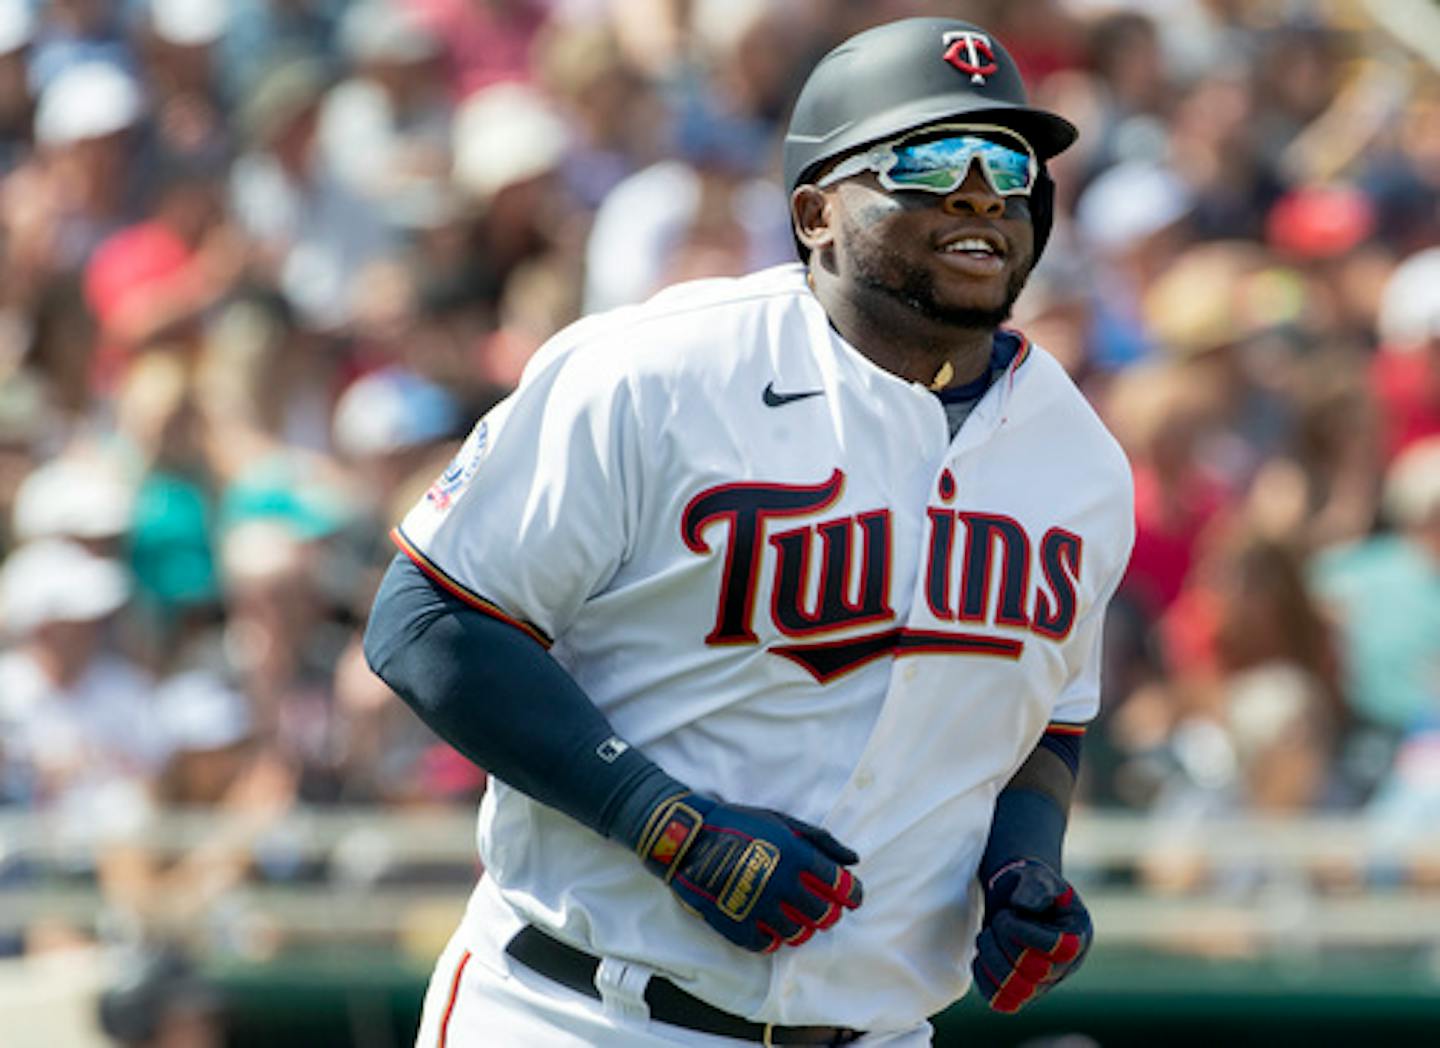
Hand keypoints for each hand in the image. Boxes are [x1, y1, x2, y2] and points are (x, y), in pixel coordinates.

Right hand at [636, 793, 862, 952]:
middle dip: (829, 914)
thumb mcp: (781, 821)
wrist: (688, 839)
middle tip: (825, 910)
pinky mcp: (736, 923)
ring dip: (803, 928)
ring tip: (797, 918)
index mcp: (794, 855)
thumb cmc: (738, 825)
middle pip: (822, 914)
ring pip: (797, 933)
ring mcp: (758, 906)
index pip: (838, 885)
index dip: (852, 894)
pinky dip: (773, 939)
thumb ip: (820, 840)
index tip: (853, 897)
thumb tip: (853, 859)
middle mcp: (780, 883)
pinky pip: (765, 945)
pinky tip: (771, 928)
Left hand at [971, 858, 1091, 1012]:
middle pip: (1035, 971)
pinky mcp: (1019, 993)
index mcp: (1077, 936)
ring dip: (992, 959)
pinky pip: (1001, 1001)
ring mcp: (1042, 984)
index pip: (1058, 949)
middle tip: (997, 919)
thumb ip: (1034, 886)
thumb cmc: (1028, 885)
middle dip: (1006, 942)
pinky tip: (981, 953)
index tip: (1009, 912)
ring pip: (1018, 991)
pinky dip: (984, 978)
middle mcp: (1064, 966)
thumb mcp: (1036, 875)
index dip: (1027, 932)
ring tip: (986, 935)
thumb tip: (1021, 905)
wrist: (1014, 897)